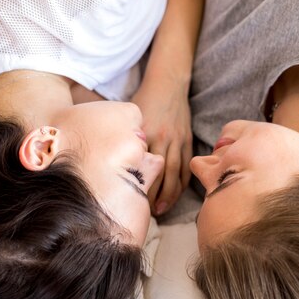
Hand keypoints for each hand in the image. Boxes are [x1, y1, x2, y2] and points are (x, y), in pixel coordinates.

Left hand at [131, 82, 191, 215]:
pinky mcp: (187, 140)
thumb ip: (125, 138)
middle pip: (160, 173)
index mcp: (146, 133)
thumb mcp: (131, 117)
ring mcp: (177, 140)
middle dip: (154, 196)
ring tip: (161, 210)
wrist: (168, 84)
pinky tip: (175, 194)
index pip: (142, 165)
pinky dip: (182, 183)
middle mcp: (162, 138)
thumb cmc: (144, 101)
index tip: (129, 200)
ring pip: (175, 173)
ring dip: (169, 194)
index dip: (137, 185)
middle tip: (147, 213)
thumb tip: (112, 160)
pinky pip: (186, 165)